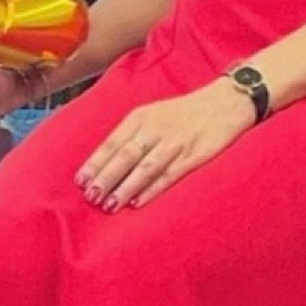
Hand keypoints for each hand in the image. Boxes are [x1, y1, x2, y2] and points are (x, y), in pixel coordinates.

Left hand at [77, 80, 256, 210]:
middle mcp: (155, 128)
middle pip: (125, 156)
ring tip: (109, 204)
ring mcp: (175, 142)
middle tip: (91, 196)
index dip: (96, 163)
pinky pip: (169, 175)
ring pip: (145, 168)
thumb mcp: (153, 113)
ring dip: (125, 187)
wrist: (226, 102)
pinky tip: (138, 203)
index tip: (80, 181)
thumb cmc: (184, 112)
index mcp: (141, 117)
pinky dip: (152, 190)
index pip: (112, 142)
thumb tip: (104, 162)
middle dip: (106, 177)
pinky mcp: (195, 155)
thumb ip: (131, 134)